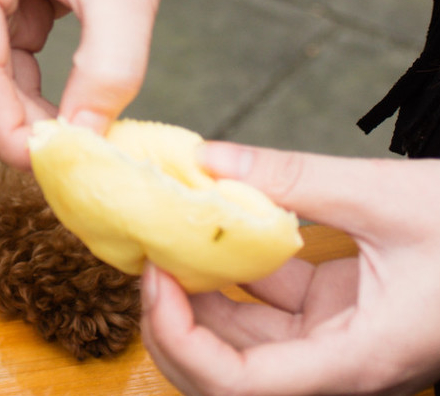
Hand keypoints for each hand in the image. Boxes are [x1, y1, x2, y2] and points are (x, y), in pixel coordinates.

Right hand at [0, 0, 214, 167]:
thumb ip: (107, 75)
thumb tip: (85, 145)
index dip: (7, 128)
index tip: (51, 173)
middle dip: (19, 120)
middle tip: (71, 164)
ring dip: (32, 101)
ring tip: (82, 133)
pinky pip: (8, 46)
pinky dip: (40, 75)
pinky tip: (75, 95)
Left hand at [142, 143, 439, 395]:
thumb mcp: (388, 196)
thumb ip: (293, 179)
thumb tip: (207, 159)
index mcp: (358, 361)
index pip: (241, 387)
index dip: (182, 343)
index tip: (155, 278)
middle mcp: (340, 364)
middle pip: (226, 371)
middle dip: (172, 320)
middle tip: (144, 253)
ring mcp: (337, 340)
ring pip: (241, 337)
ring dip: (197, 293)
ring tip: (166, 232)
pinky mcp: (338, 311)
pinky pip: (269, 304)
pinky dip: (233, 271)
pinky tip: (209, 226)